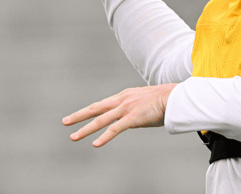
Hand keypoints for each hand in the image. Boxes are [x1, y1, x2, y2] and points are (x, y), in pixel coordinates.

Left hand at [63, 83, 177, 146]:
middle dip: (79, 116)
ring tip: (73, 136)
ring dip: (85, 129)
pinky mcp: (133, 118)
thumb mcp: (146, 101)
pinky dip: (104, 137)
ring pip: (100, 119)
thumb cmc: (166, 100)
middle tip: (65, 122)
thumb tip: (136, 116)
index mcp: (125, 95)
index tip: (80, 115)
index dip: (90, 110)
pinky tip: (95, 144)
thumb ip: (137, 108)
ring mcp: (126, 108)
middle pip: (96, 108)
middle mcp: (122, 100)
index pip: (103, 104)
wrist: (175, 96)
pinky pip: (115, 129)